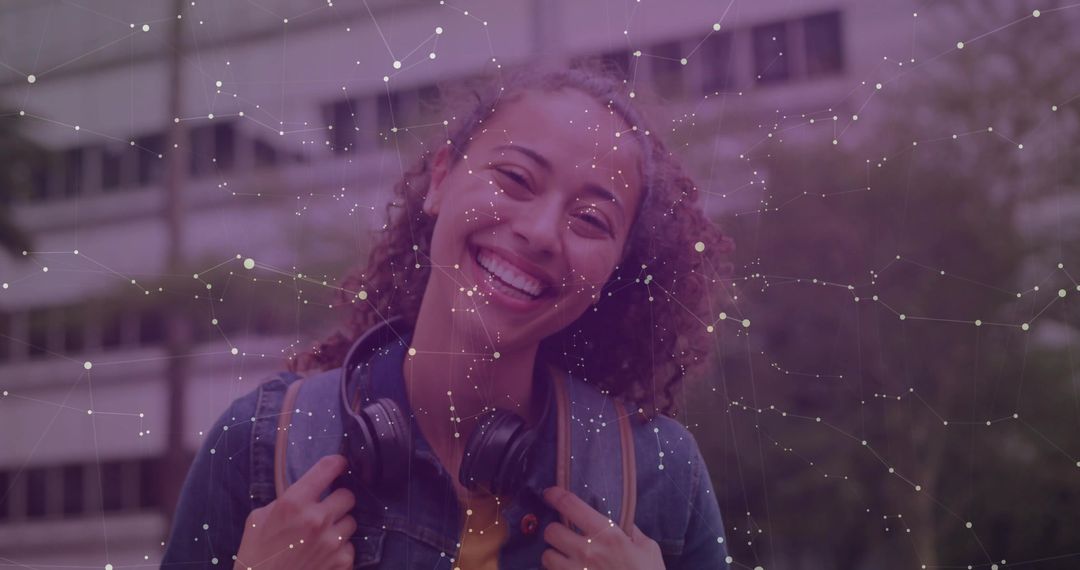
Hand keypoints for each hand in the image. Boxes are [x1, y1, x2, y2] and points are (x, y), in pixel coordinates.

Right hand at [234, 455, 356, 569]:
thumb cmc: (255, 556)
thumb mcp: (258, 519)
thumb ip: (284, 501)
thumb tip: (304, 492)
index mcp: (294, 503)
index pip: (327, 468)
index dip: (337, 464)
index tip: (340, 465)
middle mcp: (316, 519)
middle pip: (348, 496)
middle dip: (337, 501)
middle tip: (326, 510)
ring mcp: (331, 542)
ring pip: (351, 522)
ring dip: (339, 527)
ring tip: (321, 537)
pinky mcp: (342, 562)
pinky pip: (350, 547)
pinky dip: (339, 551)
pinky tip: (322, 556)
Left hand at [541, 486, 664, 569]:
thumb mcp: (647, 548)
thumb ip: (630, 531)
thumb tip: (619, 520)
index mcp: (607, 535)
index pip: (571, 506)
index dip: (556, 496)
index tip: (550, 493)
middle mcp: (588, 552)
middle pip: (551, 531)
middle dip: (555, 531)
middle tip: (564, 533)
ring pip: (547, 557)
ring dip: (553, 555)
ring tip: (564, 557)